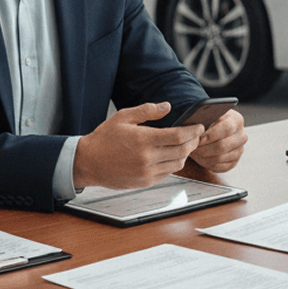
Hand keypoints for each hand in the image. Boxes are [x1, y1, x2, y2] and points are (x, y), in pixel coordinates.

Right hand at [73, 102, 202, 189]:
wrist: (88, 163)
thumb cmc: (104, 139)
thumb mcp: (123, 117)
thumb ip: (147, 111)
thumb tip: (167, 106)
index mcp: (144, 139)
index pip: (179, 136)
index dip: (193, 131)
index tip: (199, 126)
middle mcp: (147, 158)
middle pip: (183, 150)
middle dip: (193, 142)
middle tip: (196, 135)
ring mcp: (147, 172)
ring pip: (178, 164)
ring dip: (185, 154)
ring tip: (185, 145)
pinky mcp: (145, 182)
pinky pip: (167, 173)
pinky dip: (173, 164)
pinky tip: (170, 155)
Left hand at [189, 109, 246, 172]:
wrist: (211, 131)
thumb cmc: (207, 121)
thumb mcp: (206, 114)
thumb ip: (203, 117)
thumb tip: (196, 126)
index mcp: (237, 120)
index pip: (227, 128)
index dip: (211, 134)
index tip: (199, 138)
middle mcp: (241, 136)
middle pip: (223, 146)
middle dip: (204, 148)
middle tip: (192, 147)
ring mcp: (239, 151)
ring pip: (219, 158)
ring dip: (203, 157)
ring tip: (193, 152)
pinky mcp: (233, 162)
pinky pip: (219, 167)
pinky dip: (206, 164)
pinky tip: (199, 157)